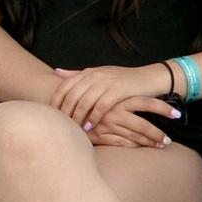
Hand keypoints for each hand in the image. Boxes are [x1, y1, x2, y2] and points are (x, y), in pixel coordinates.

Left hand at [51, 64, 165, 129]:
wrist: (149, 78)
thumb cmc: (123, 80)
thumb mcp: (99, 74)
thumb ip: (78, 74)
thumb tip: (57, 72)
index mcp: (88, 72)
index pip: (64, 87)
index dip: (56, 102)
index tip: (51, 116)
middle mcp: (95, 75)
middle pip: (72, 95)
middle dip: (65, 112)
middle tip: (61, 126)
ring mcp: (107, 82)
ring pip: (84, 102)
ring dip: (78, 117)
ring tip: (74, 128)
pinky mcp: (119, 90)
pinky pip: (101, 106)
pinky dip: (94, 117)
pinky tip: (90, 126)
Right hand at [84, 95, 181, 147]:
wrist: (62, 104)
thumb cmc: (87, 95)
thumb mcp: (103, 88)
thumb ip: (120, 91)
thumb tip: (141, 92)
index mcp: (119, 97)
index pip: (146, 103)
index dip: (163, 108)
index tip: (177, 114)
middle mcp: (115, 112)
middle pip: (142, 125)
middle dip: (157, 134)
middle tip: (168, 141)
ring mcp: (107, 125)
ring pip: (133, 137)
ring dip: (147, 142)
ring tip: (160, 146)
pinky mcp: (99, 136)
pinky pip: (120, 144)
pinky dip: (131, 146)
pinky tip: (140, 147)